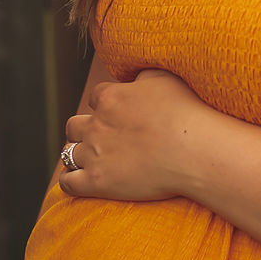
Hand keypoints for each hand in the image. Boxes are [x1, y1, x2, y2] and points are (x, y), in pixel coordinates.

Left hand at [59, 68, 202, 202]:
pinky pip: (68, 183)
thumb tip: (136, 79)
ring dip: (77, 155)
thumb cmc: (185, 112)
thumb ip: (144, 76)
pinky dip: (69, 181)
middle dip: (84, 131)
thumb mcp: (165, 79)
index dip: (106, 106)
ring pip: (68, 153)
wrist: (193, 150)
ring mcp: (93, 154)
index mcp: (110, 98)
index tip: (117, 115)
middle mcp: (96, 124)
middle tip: (101, 139)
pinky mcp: (96, 181)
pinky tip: (79, 182)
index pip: (95, 98)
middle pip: (74, 125)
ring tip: (89, 161)